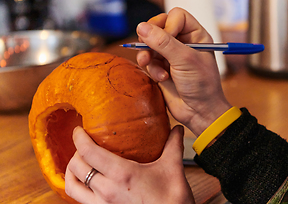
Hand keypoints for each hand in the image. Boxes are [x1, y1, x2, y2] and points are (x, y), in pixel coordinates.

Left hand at [65, 126, 194, 203]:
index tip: (79, 130)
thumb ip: (173, 145)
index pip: (89, 152)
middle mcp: (107, 191)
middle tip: (84, 145)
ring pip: (72, 187)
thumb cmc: (172, 199)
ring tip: (80, 163)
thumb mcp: (173, 168)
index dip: (79, 138)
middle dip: (75, 152)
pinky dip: (79, 187)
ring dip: (71, 172)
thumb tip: (177, 128)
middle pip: (76, 167)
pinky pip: (81, 200)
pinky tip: (90, 182)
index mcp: (122, 175)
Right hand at [136, 7, 231, 135]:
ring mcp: (171, 55)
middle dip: (151, 38)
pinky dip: (151, 68)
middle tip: (147, 47)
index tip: (167, 39)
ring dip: (148, 55)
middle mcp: (183, 42)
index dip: (168, 24)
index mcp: (196, 35)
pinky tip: (161, 78)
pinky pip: (148, 60)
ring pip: (149, 44)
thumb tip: (141, 26)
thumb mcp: (185, 60)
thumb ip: (164, 42)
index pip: (176, 16)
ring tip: (151, 65)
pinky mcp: (161, 68)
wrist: (199, 112)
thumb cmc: (202, 85)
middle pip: (159, 26)